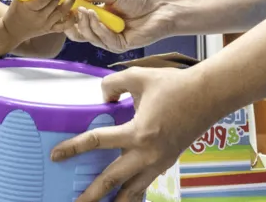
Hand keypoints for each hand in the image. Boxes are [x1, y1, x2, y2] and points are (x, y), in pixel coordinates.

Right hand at [2, 0, 75, 41]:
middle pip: (55, 3)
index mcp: (30, 9)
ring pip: (62, 12)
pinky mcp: (50, 30)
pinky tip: (75, 11)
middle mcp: (40, 17)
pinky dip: (71, 19)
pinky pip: (63, 26)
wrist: (12, 31)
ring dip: (70, 1)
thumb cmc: (14, 12)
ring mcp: (46, 25)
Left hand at [51, 67, 212, 201]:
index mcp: (138, 132)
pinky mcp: (166, 164)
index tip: (56, 156)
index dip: (74, 148)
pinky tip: (124, 200)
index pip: (97, 142)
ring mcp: (158, 163)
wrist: (209, 96)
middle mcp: (147, 154)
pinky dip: (133, 196)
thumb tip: (102, 97)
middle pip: (112, 179)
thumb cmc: (175, 85)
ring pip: (132, 191)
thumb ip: (114, 84)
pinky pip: (145, 185)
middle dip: (92, 195)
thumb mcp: (139, 77)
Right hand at [65, 0, 169, 52]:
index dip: (70, 16)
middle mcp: (103, 30)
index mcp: (100, 17)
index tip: (63, 6)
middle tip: (74, 10)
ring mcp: (111, 40)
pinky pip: (105, 40)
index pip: (79, 22)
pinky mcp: (120, 46)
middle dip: (75, 22)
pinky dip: (100, 29)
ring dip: (87, 24)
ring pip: (91, 37)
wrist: (160, 7)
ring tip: (87, 11)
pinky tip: (99, 19)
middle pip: (81, 33)